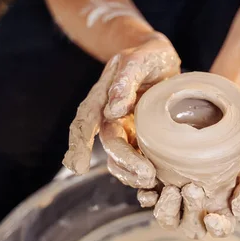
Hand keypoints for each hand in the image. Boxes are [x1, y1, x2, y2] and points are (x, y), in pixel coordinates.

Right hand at [63, 33, 179, 187]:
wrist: (161, 59)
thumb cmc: (148, 56)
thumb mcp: (140, 59)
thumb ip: (126, 81)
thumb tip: (113, 109)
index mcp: (102, 98)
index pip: (85, 122)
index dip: (79, 144)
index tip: (78, 166)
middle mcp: (110, 118)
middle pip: (109, 145)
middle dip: (124, 162)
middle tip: (146, 175)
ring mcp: (125, 130)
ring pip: (119, 158)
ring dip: (131, 173)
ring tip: (152, 182)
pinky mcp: (141, 138)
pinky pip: (136, 161)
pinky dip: (142, 173)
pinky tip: (156, 184)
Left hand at [137, 134, 239, 238]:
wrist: (221, 118)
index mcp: (223, 209)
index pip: (221, 228)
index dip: (217, 228)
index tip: (212, 218)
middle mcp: (199, 209)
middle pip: (191, 227)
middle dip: (190, 212)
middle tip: (191, 188)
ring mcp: (178, 198)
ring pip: (168, 219)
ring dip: (167, 210)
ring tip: (171, 189)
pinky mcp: (160, 183)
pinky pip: (149, 199)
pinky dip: (148, 199)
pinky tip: (148, 191)